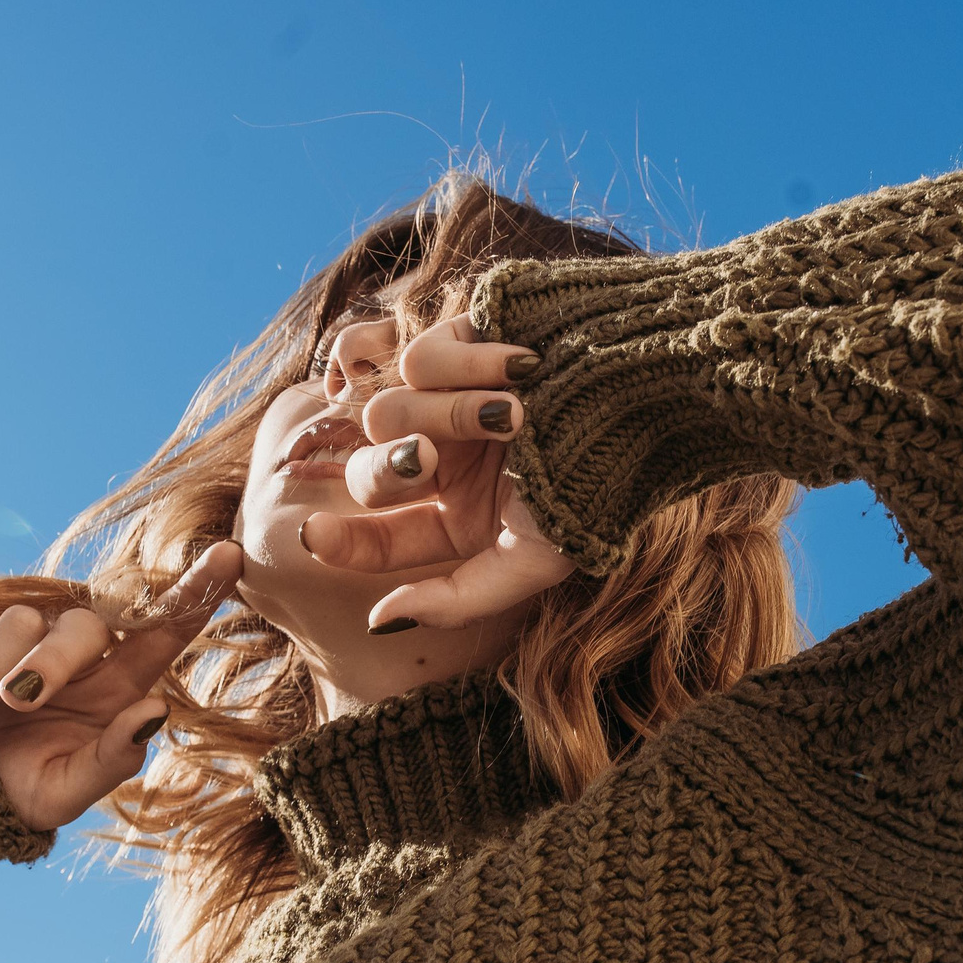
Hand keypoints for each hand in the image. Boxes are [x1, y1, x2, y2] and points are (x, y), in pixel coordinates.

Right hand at [0, 541, 241, 830]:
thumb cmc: (16, 791)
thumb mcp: (64, 793)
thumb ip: (113, 759)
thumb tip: (157, 711)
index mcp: (117, 683)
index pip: (164, 628)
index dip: (196, 591)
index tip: (230, 554)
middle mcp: (75, 647)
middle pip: (84, 624)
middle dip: (49, 665)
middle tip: (17, 706)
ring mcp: (19, 629)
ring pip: (16, 626)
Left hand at [299, 313, 575, 628]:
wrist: (649, 392)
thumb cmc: (597, 485)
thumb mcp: (534, 560)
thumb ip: (457, 600)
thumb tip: (381, 622)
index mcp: (458, 517)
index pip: (379, 537)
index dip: (341, 540)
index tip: (314, 534)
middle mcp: (446, 460)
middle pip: (370, 470)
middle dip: (389, 467)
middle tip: (426, 459)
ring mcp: (447, 399)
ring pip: (388, 409)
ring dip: (449, 411)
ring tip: (514, 411)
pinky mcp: (460, 340)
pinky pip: (418, 354)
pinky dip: (464, 364)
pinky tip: (519, 366)